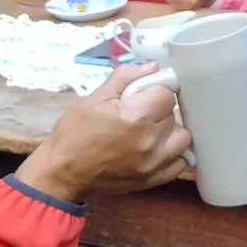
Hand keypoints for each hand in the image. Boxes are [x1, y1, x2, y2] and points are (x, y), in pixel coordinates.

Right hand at [17, 64, 192, 202]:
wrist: (64, 171)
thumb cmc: (75, 131)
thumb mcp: (95, 97)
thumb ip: (126, 77)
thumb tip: (153, 67)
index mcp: (135, 116)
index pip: (166, 93)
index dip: (154, 91)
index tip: (142, 96)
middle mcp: (150, 141)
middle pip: (174, 115)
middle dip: (159, 110)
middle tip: (140, 114)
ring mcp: (155, 164)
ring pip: (183, 138)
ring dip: (170, 132)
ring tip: (150, 132)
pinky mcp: (154, 180)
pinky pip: (180, 163)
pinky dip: (173, 154)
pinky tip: (156, 149)